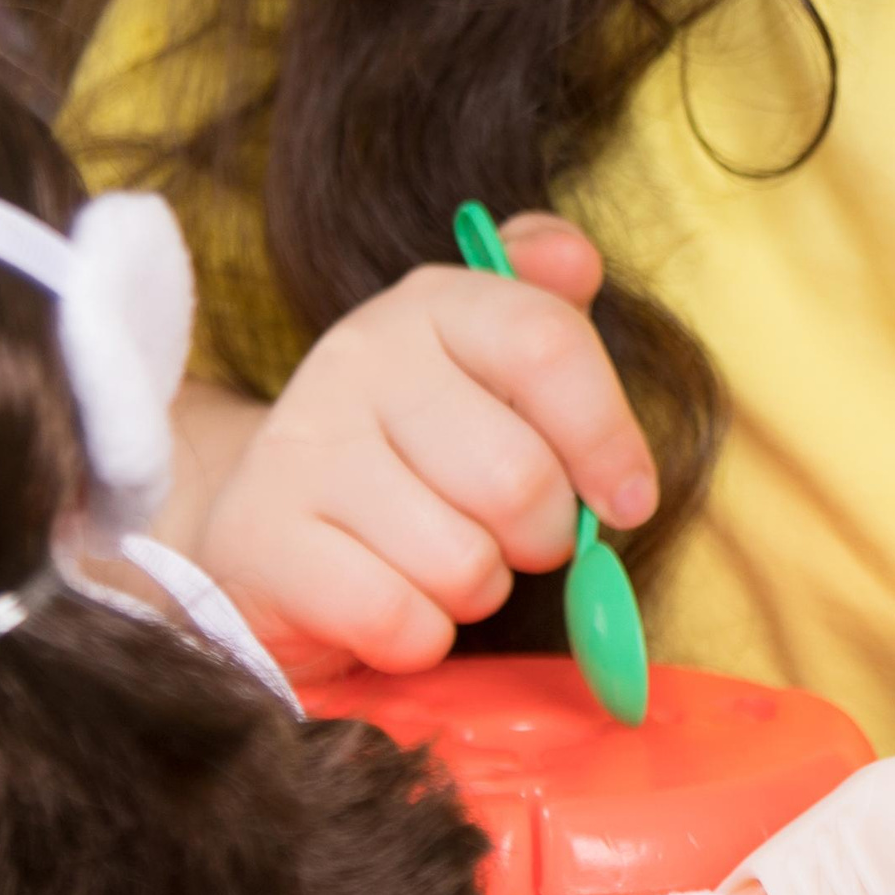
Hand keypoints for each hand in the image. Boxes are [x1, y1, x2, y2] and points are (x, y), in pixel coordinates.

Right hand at [193, 213, 657, 685]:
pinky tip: (393, 601)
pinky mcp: (263, 543)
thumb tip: (576, 260)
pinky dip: (421, 635)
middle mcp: (357, 357)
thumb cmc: (419, 454)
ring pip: (464, 561)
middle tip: (517, 537)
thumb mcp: (488, 373)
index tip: (630, 498)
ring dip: (478, 588)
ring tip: (441, 558)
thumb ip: (546, 315)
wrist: (275, 530)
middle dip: (543, 535)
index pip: (547, 344)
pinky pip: (400, 621)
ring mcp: (302, 448)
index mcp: (431, 304)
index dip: (609, 434)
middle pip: (519, 476)